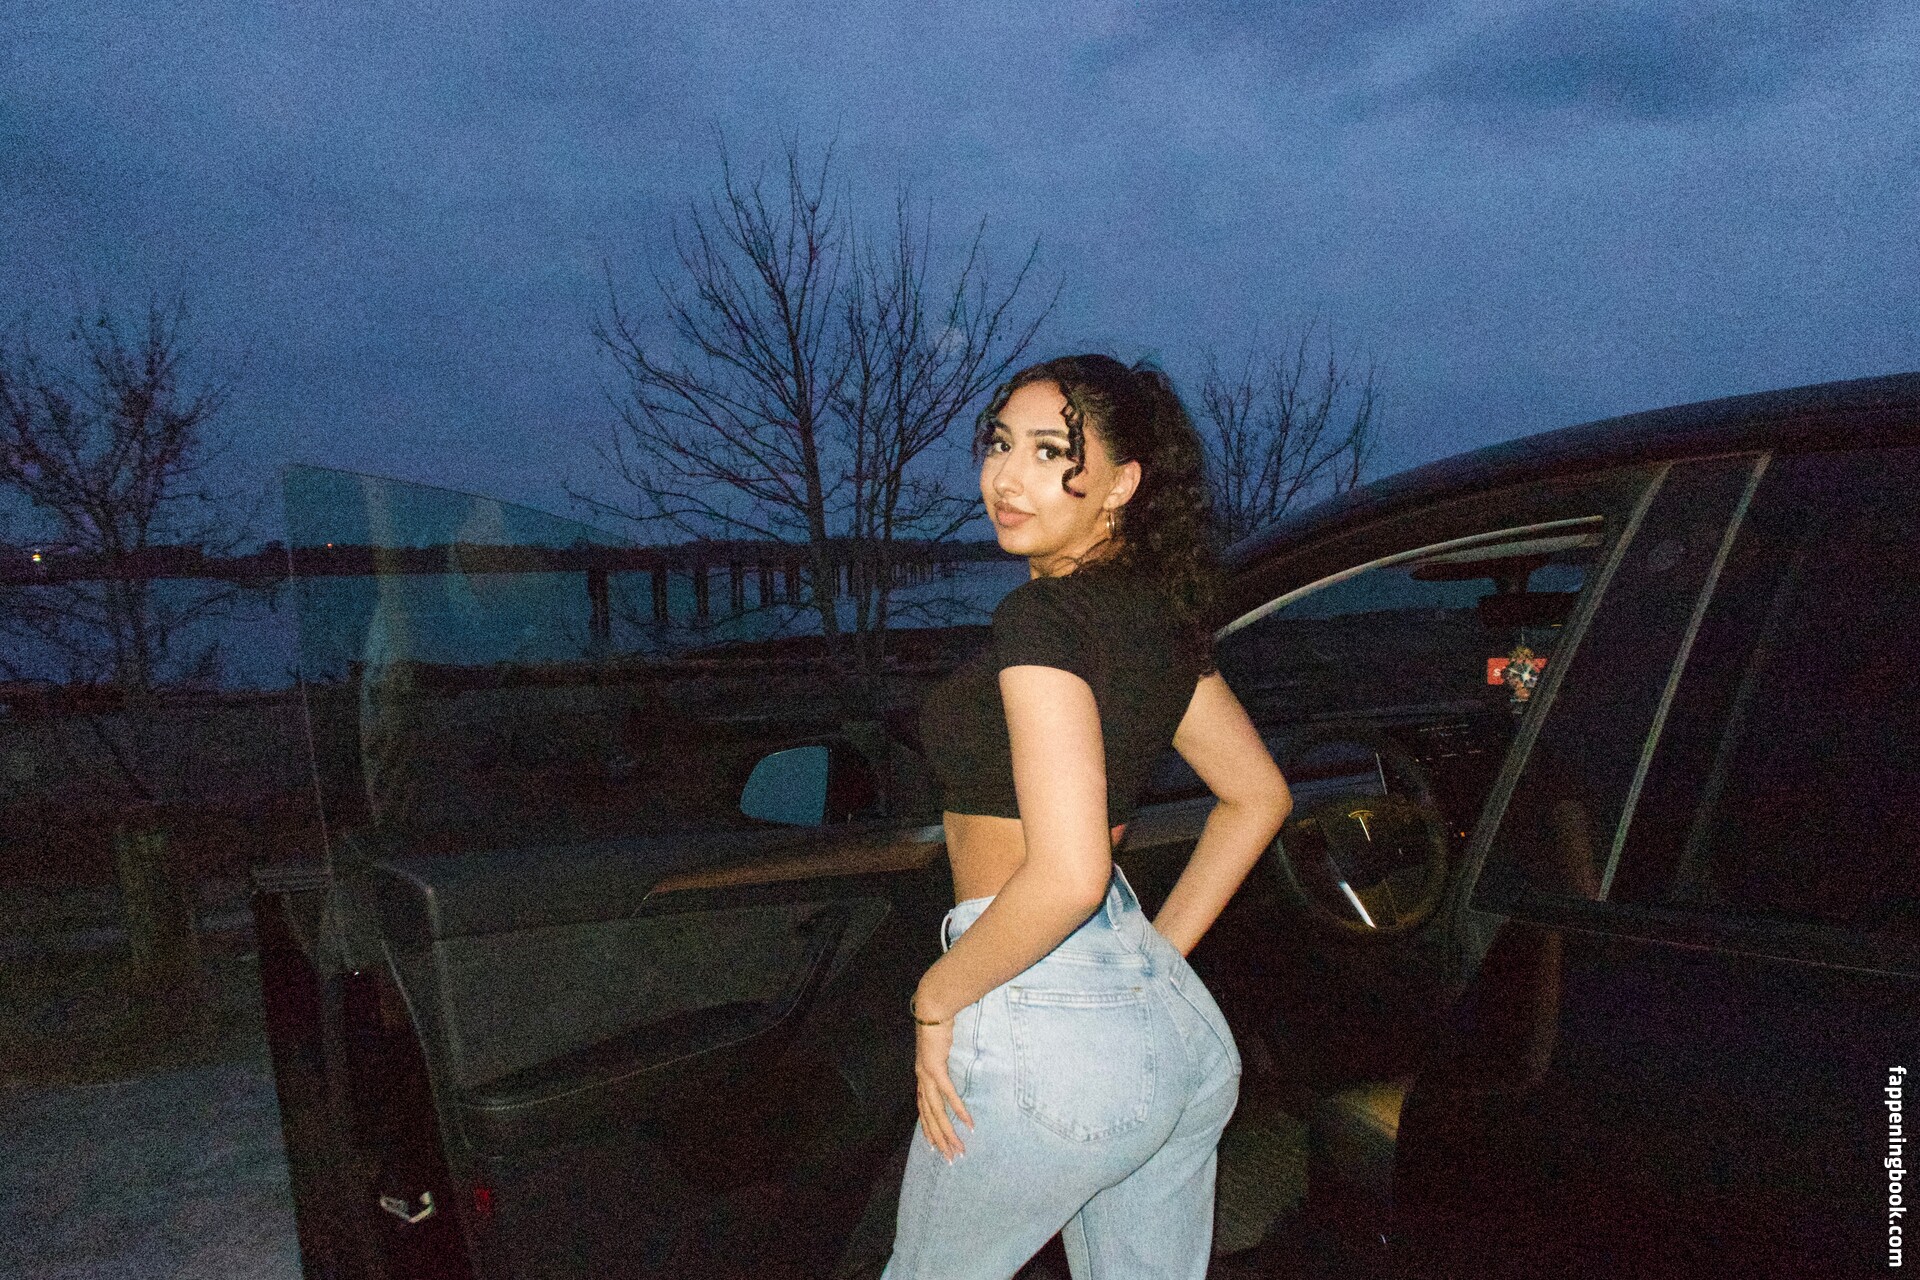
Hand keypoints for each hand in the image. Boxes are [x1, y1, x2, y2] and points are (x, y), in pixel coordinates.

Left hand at [913, 1010, 972, 1162]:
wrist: (933, 1010)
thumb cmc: (938, 1027)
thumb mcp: (940, 1049)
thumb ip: (944, 1062)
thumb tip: (951, 1068)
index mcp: (921, 1077)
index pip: (923, 1110)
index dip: (928, 1129)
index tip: (935, 1146)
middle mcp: (921, 1079)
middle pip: (929, 1117)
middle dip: (940, 1139)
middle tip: (950, 1158)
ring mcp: (927, 1075)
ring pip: (937, 1112)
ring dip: (948, 1132)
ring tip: (958, 1148)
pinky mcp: (936, 1069)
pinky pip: (949, 1095)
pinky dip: (959, 1110)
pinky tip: (969, 1123)